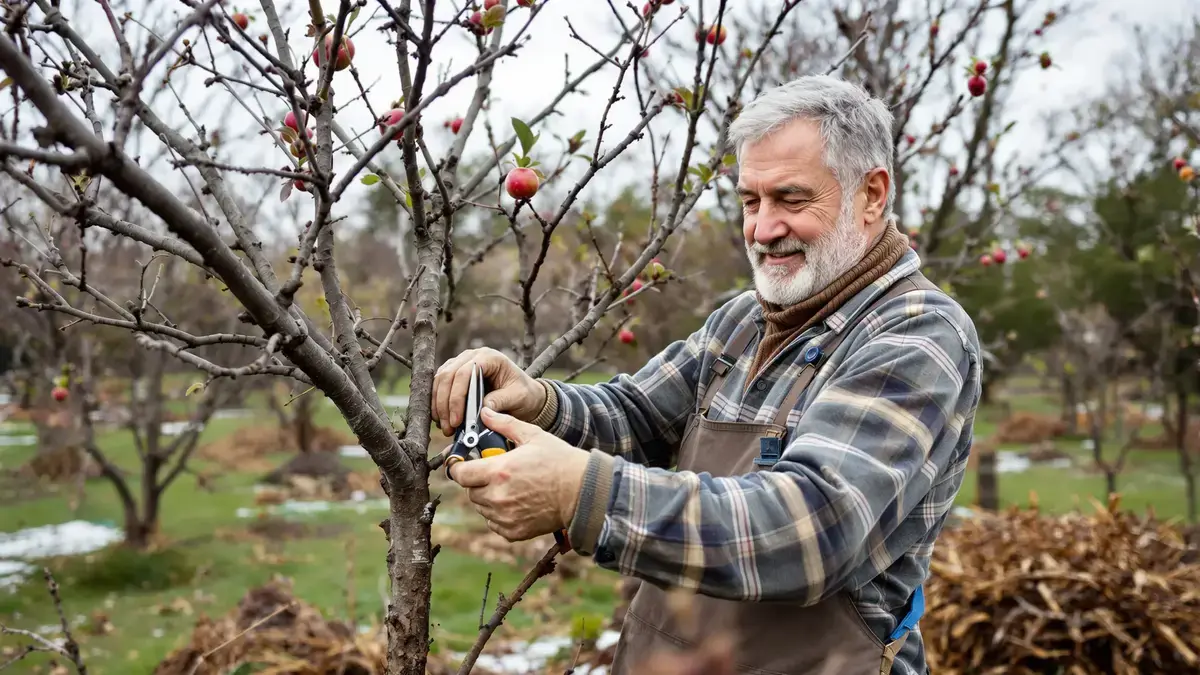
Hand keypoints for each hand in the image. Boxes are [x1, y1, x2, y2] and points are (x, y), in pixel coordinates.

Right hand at [432, 347, 545, 436]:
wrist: (525, 394)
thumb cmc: (523, 393)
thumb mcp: (517, 397)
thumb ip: (500, 401)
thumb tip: (481, 411)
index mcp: (489, 357)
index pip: (464, 373)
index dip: (457, 397)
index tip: (457, 420)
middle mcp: (472, 356)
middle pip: (448, 376)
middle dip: (445, 404)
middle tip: (448, 427)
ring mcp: (462, 363)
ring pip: (440, 380)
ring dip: (439, 405)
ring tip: (445, 426)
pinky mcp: (455, 373)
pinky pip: (439, 385)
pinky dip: (438, 403)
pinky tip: (442, 419)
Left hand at [451, 407, 590, 541]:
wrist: (582, 492)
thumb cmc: (559, 461)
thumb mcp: (532, 435)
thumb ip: (504, 424)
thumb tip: (485, 413)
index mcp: (498, 471)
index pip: (460, 474)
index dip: (459, 468)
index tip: (463, 465)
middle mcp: (497, 497)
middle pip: (470, 491)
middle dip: (477, 481)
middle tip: (495, 473)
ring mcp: (504, 517)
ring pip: (481, 507)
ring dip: (488, 497)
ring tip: (509, 487)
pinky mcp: (513, 531)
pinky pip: (494, 522)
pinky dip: (499, 514)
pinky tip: (516, 502)